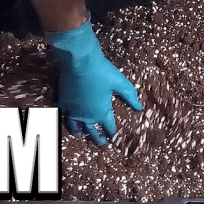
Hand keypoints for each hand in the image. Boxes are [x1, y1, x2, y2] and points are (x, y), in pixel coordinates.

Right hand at [45, 15, 141, 144]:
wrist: (79, 61)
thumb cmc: (101, 71)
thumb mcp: (120, 83)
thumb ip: (130, 97)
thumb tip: (140, 108)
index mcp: (101, 112)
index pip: (108, 127)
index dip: (112, 133)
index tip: (114, 136)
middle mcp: (86, 116)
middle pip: (92, 132)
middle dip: (98, 138)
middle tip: (102, 142)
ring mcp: (73, 111)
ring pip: (75, 127)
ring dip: (79, 133)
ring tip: (81, 136)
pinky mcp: (63, 103)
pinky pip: (64, 117)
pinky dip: (67, 122)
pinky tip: (69, 121)